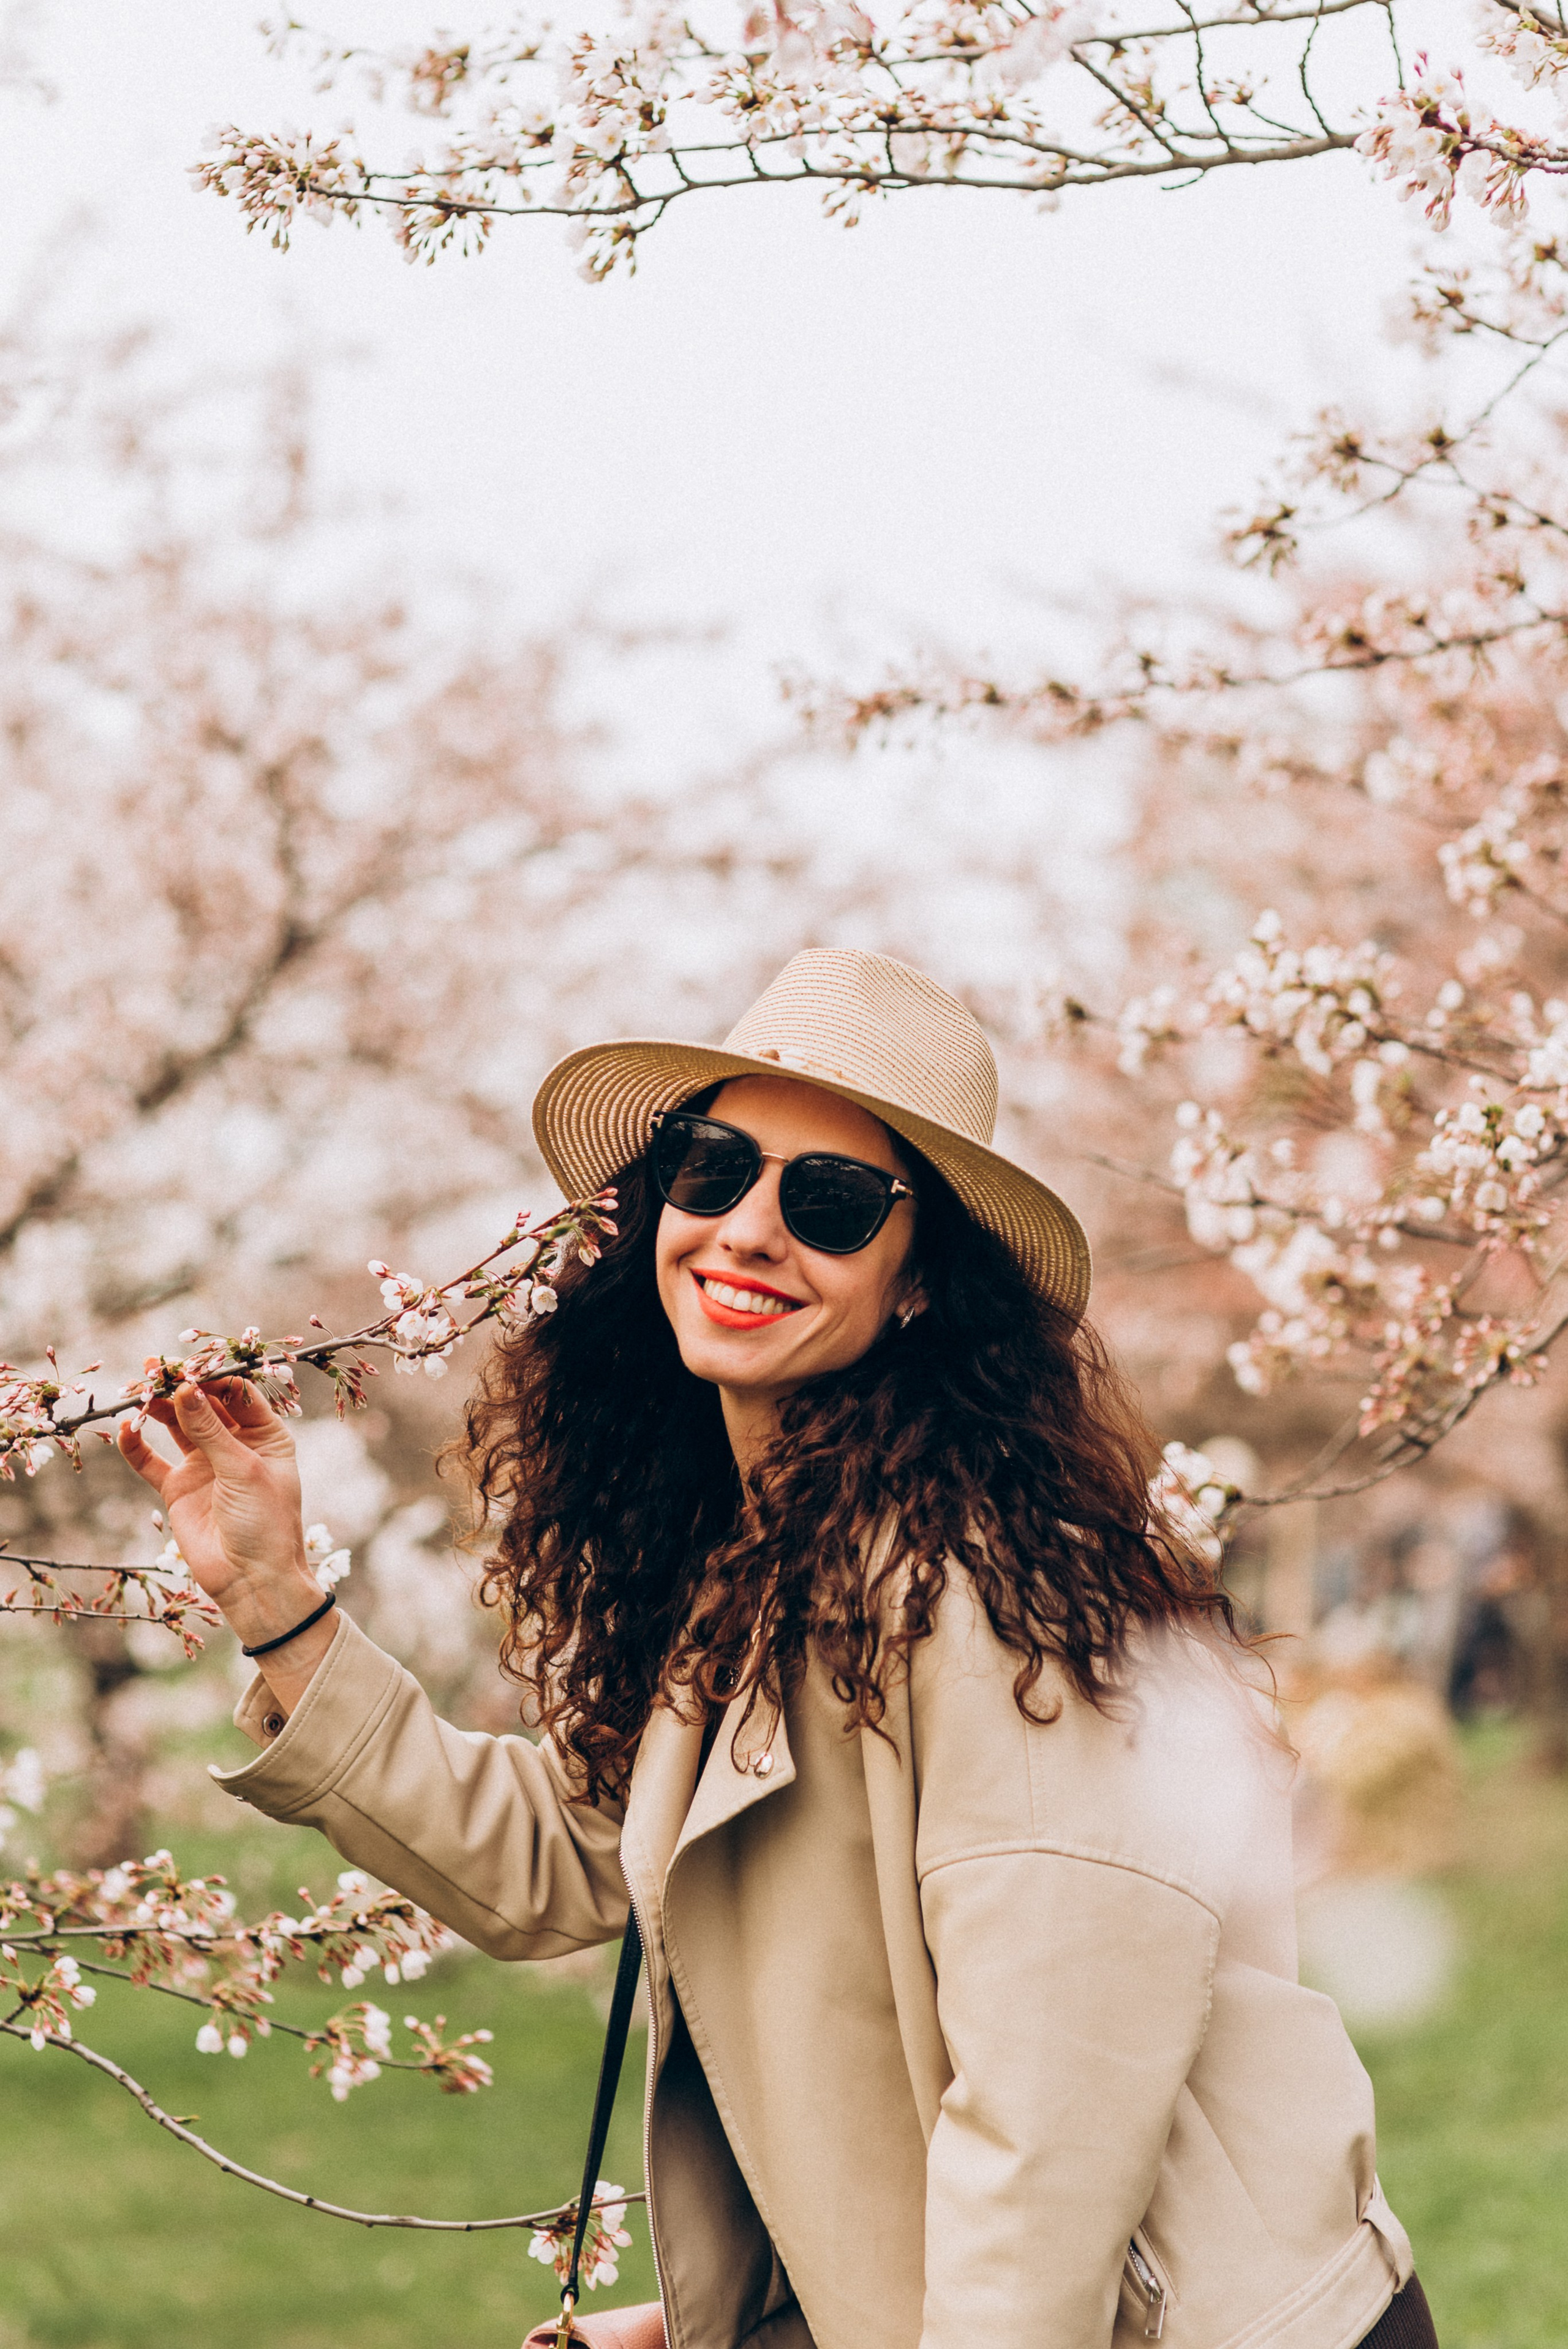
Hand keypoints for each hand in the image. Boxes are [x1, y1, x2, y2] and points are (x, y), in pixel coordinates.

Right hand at [119, 1382, 329, 1687]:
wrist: (252, 1580)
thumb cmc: (266, 1523)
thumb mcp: (243, 1471)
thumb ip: (211, 1431)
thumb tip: (185, 1389)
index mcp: (266, 1435)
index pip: (236, 1394)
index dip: (212, 1377)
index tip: (188, 1366)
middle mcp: (235, 1445)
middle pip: (203, 1405)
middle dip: (180, 1386)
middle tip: (154, 1368)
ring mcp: (205, 1466)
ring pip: (176, 1427)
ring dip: (158, 1409)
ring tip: (137, 1391)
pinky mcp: (179, 1489)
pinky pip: (151, 1461)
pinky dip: (137, 1446)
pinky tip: (125, 1429)